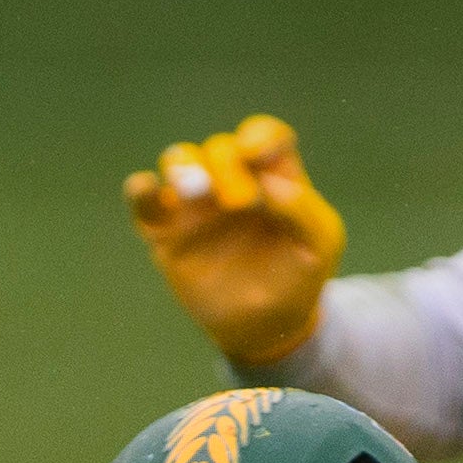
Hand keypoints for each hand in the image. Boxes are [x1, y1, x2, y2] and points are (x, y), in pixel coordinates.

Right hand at [126, 114, 346, 366]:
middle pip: (220, 149)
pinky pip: (144, 202)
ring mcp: (197, 204)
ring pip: (179, 161)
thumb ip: (301, 207)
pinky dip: (141, 190)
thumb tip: (262, 183)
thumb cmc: (299, 278)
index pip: (262, 135)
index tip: (256, 156)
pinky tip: (147, 189)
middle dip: (227, 167)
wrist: (267, 327)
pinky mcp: (167, 232)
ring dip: (183, 166)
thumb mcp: (321, 243)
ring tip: (194, 191)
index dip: (258, 136)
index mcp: (272, 175)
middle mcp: (231, 180)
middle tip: (240, 203)